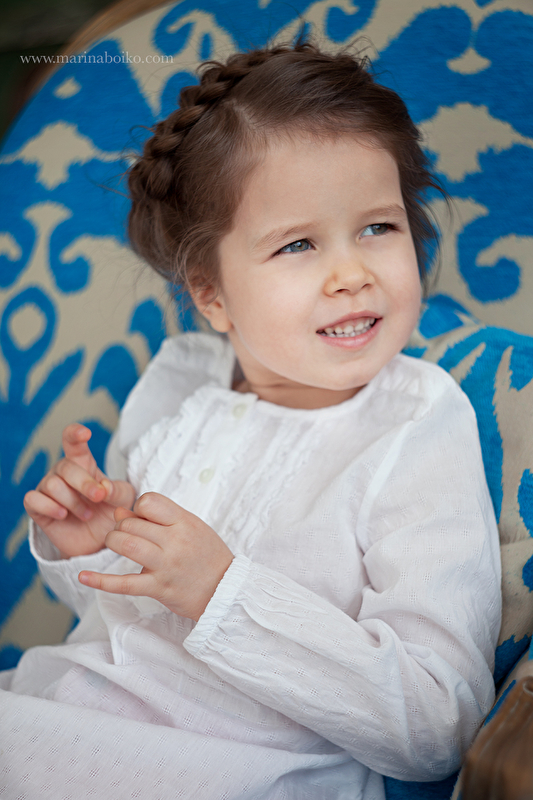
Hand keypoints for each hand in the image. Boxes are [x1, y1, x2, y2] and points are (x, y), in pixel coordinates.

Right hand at [23, 423, 135, 558]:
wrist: (99, 541)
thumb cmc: (110, 512)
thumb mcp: (123, 499)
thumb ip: (117, 490)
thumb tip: (103, 486)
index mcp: (83, 463)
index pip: (73, 442)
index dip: (75, 434)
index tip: (85, 433)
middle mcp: (62, 472)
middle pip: (66, 467)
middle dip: (85, 483)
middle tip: (98, 497)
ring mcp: (47, 488)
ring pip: (52, 485)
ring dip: (73, 502)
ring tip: (86, 514)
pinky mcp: (37, 507)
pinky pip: (33, 499)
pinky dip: (49, 507)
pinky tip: (63, 515)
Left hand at [78, 493, 233, 620]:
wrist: (225, 590)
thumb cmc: (207, 555)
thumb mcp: (191, 527)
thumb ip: (159, 517)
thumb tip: (120, 511)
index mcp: (185, 522)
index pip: (149, 501)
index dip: (139, 507)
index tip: (143, 518)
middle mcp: (175, 541)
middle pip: (132, 523)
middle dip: (121, 526)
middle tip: (126, 534)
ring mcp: (165, 565)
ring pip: (126, 544)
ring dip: (113, 542)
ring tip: (116, 545)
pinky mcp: (158, 588)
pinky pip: (124, 583)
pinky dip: (101, 580)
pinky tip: (84, 576)